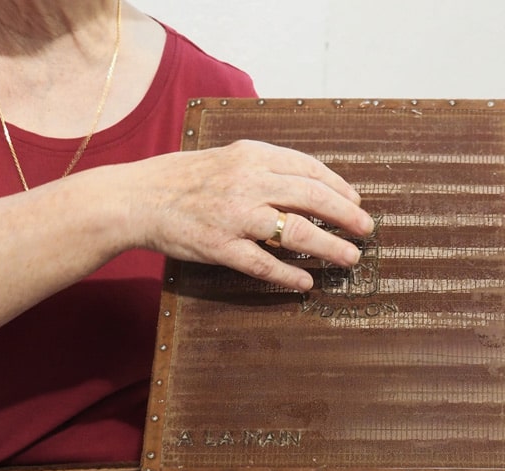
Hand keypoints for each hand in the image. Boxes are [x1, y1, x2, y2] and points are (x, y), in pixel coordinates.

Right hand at [126, 139, 374, 291]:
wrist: (137, 198)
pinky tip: (307, 281)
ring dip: (330, 247)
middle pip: (312, 198)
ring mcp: (235, 216)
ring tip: (350, 257)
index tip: (356, 200)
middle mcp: (247, 182)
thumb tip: (311, 185)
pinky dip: (290, 275)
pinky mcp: (221, 247)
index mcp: (252, 156)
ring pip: (297, 232)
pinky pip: (265, 264)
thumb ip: (265, 168)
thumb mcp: (228, 159)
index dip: (338, 186)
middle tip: (366, 230)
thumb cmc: (185, 179)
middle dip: (346, 215)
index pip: (308, 168)